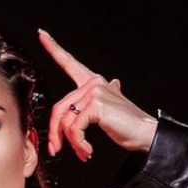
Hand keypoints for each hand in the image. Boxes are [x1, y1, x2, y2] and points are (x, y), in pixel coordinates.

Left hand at [38, 29, 157, 159]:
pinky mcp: (96, 105)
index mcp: (94, 82)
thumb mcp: (112, 107)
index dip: (54, 48)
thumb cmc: (128, 124)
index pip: (70, 63)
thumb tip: (115, 82)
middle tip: (56, 149)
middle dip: (55, 133)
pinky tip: (87, 150)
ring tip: (81, 152)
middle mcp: (93, 83)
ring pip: (65, 121)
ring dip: (70, 143)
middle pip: (59, 108)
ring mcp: (94, 92)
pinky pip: (74, 128)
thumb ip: (106, 95)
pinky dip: (78, 143)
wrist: (145, 133)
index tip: (42, 34)